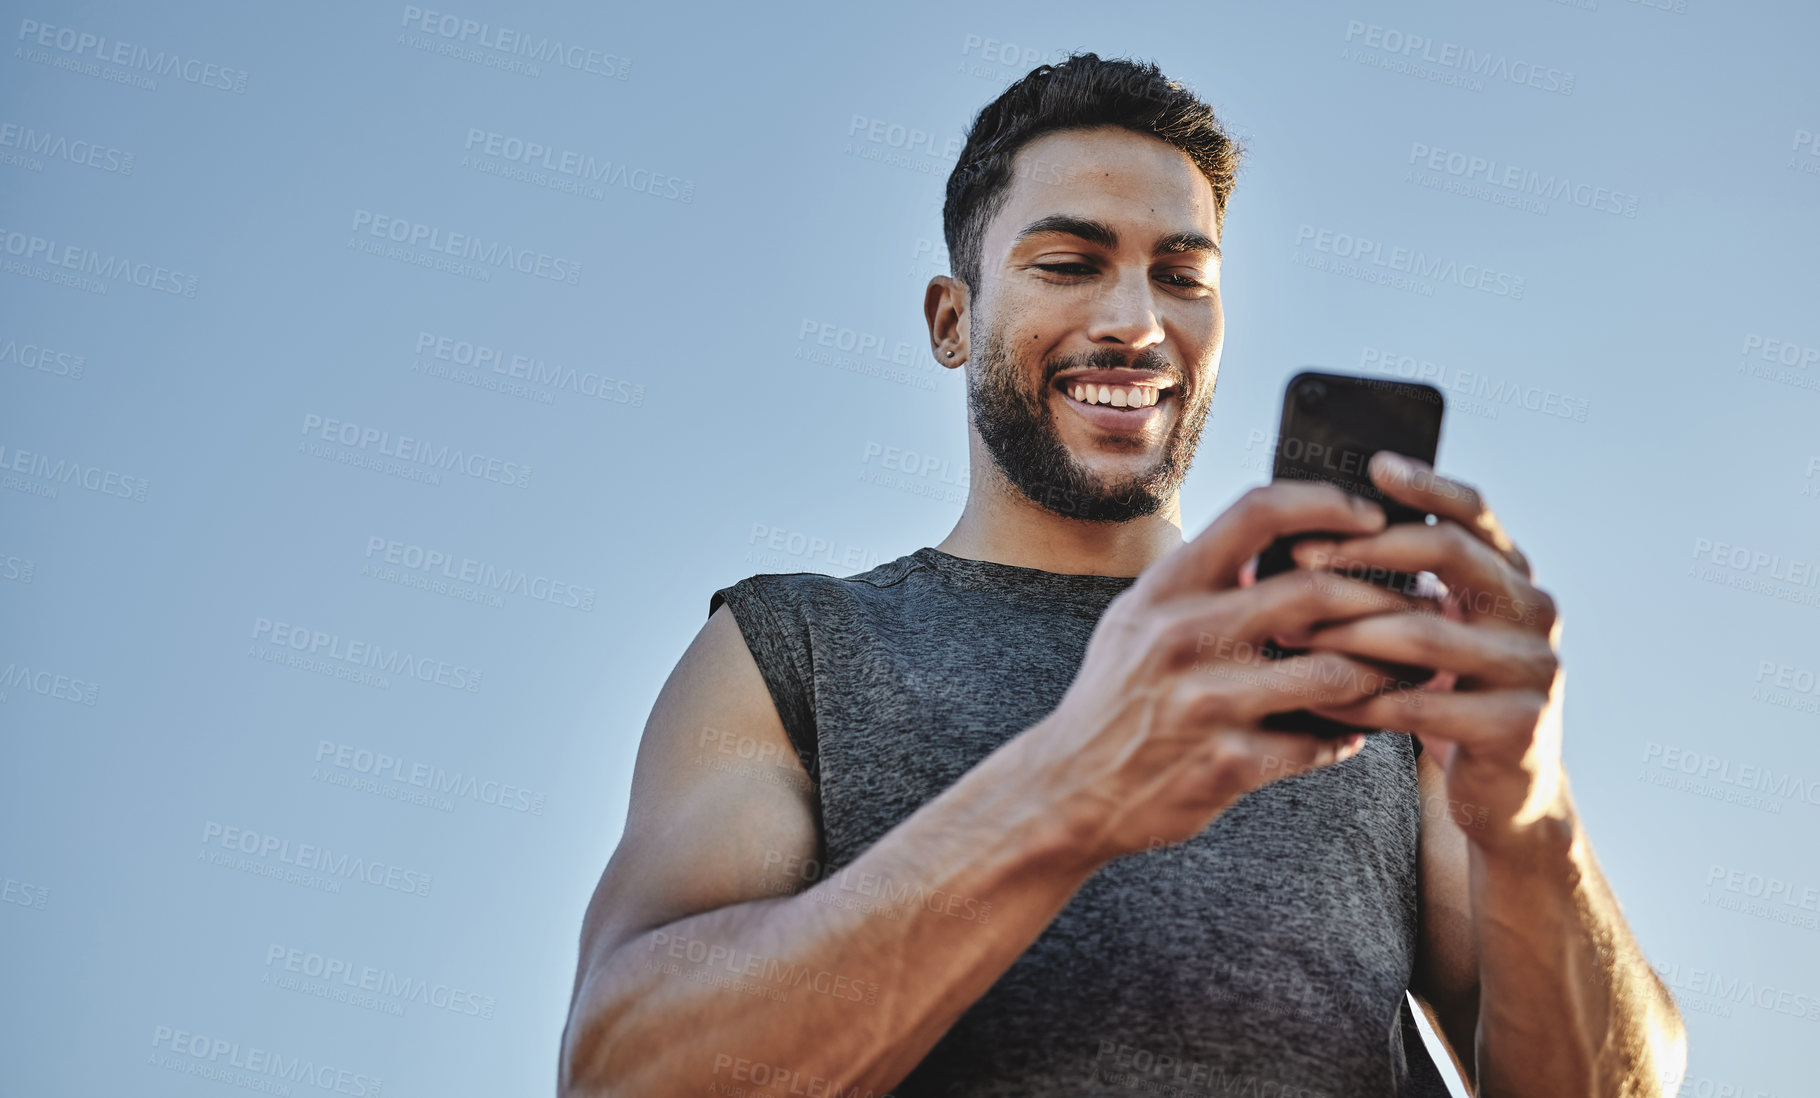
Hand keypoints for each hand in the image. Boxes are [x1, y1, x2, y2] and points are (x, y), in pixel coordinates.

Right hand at [1028, 481, 1431, 864]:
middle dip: (1383, 598)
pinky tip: (1353, 732)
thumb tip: (1284, 534)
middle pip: (1317, 593)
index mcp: (1168, 587)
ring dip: (1383, 672)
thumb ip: (1204, 576)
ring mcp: (1207, 703)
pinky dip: (1346, 736)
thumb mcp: (1139, 616)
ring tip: (1406, 668)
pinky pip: (1317, 744)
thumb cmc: (1117, 693)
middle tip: (1419, 604)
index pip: (1259, 512)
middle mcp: (1184, 636)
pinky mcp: (1227, 765)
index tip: (1369, 518)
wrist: (1070, 787)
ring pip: (1335, 674)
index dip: (1327, 504)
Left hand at [1291, 452, 1567, 856]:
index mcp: (1514, 577)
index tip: (1375, 465)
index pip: (1475, 513)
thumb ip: (1404, 587)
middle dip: (1367, 552)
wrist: (1506, 794)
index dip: (1428, 486)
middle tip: (1301, 559)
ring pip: (1428, 633)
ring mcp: (1535, 667)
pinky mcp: (1520, 724)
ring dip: (1348, 633)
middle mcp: (1535, 611)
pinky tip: (1321, 700)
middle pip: (1451, 555)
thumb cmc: (1450, 696)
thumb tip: (1309, 537)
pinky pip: (1425, 705)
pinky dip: (1365, 701)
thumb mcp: (1437, 631)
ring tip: (1290, 634)